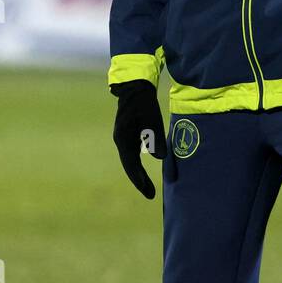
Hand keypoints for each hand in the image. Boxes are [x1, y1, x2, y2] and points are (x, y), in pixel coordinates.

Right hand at [110, 79, 167, 198]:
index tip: (148, 192)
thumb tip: (160, 157)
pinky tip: (144, 173)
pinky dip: (138, 166)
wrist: (135, 87)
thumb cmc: (144, 102)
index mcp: (123, 138)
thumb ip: (155, 138)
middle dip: (139, 181)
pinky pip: (132, 155)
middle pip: (130, 166)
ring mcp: (123, 138)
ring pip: (130, 161)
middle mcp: (121, 140)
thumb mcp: (152, 119)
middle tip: (151, 195)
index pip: (131, 164)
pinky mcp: (128, 135)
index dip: (139, 179)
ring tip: (149, 188)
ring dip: (139, 175)